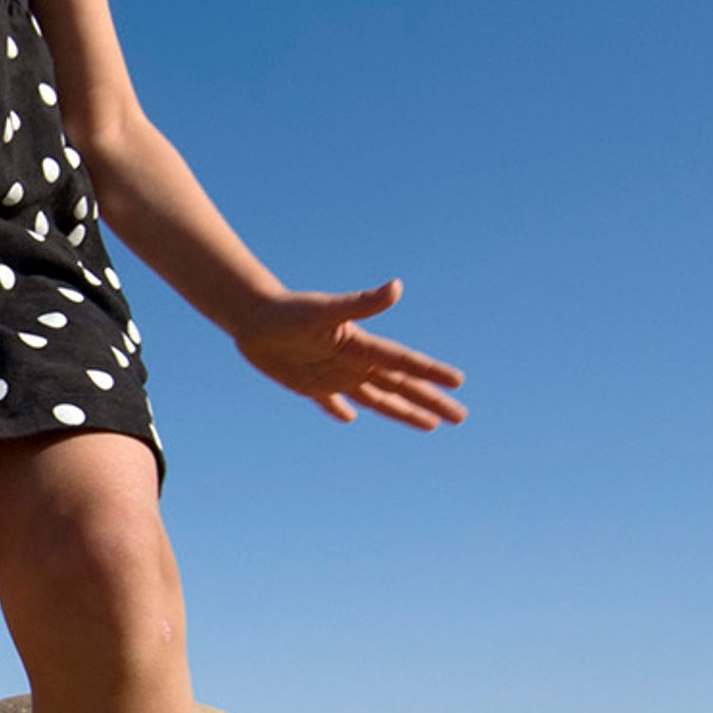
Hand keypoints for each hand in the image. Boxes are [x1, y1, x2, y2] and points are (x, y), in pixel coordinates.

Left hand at [232, 281, 468, 429]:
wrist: (252, 316)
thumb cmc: (288, 311)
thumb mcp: (325, 309)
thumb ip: (362, 303)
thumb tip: (397, 287)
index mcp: (360, 347)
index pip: (403, 363)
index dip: (431, 373)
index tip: (459, 382)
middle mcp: (354, 363)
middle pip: (400, 386)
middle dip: (431, 401)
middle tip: (460, 416)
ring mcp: (334, 375)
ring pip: (377, 399)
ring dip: (403, 411)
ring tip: (430, 425)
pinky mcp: (309, 385)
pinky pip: (331, 403)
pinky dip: (340, 411)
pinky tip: (350, 419)